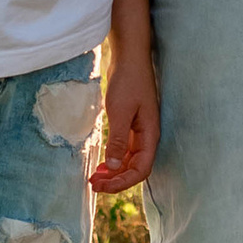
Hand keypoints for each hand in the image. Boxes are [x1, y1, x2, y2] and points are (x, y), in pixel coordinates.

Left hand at [89, 38, 158, 191]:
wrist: (130, 57)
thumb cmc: (128, 81)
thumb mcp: (120, 111)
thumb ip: (118, 140)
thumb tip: (113, 167)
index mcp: (150, 135)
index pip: (141, 170)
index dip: (123, 182)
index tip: (102, 185)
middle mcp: (147, 137)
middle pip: (135, 169)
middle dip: (116, 180)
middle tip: (93, 184)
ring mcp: (139, 131)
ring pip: (129, 161)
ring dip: (114, 172)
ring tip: (95, 177)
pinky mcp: (131, 125)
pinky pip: (124, 150)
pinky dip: (114, 159)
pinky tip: (102, 163)